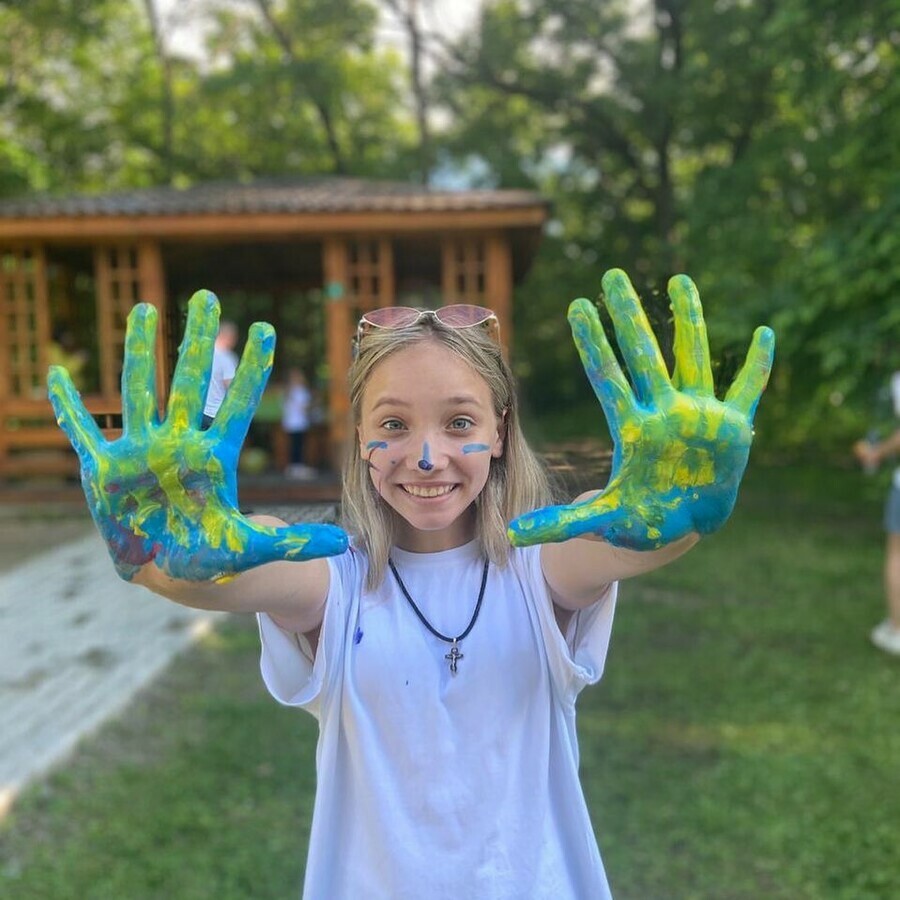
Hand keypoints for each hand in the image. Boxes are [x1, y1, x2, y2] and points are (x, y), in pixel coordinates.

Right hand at [48, 291, 347, 580]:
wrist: (167, 570)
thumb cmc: (210, 556)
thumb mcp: (252, 549)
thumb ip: (294, 543)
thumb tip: (347, 545)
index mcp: (214, 458)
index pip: (238, 404)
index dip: (251, 369)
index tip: (265, 328)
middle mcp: (178, 444)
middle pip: (190, 382)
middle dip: (197, 341)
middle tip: (207, 296)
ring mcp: (139, 452)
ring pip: (138, 390)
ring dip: (139, 351)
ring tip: (144, 308)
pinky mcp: (103, 470)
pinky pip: (81, 432)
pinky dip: (67, 408)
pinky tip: (56, 375)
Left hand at [509, 268, 774, 549]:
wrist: (682, 524)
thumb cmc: (641, 518)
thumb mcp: (603, 520)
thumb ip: (563, 522)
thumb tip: (515, 535)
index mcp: (634, 428)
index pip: (608, 377)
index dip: (593, 343)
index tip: (577, 305)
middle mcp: (664, 411)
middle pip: (644, 354)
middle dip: (629, 316)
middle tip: (612, 275)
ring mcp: (699, 415)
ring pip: (692, 357)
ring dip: (689, 320)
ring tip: (679, 278)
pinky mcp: (732, 428)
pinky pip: (748, 391)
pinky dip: (758, 367)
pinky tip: (764, 335)